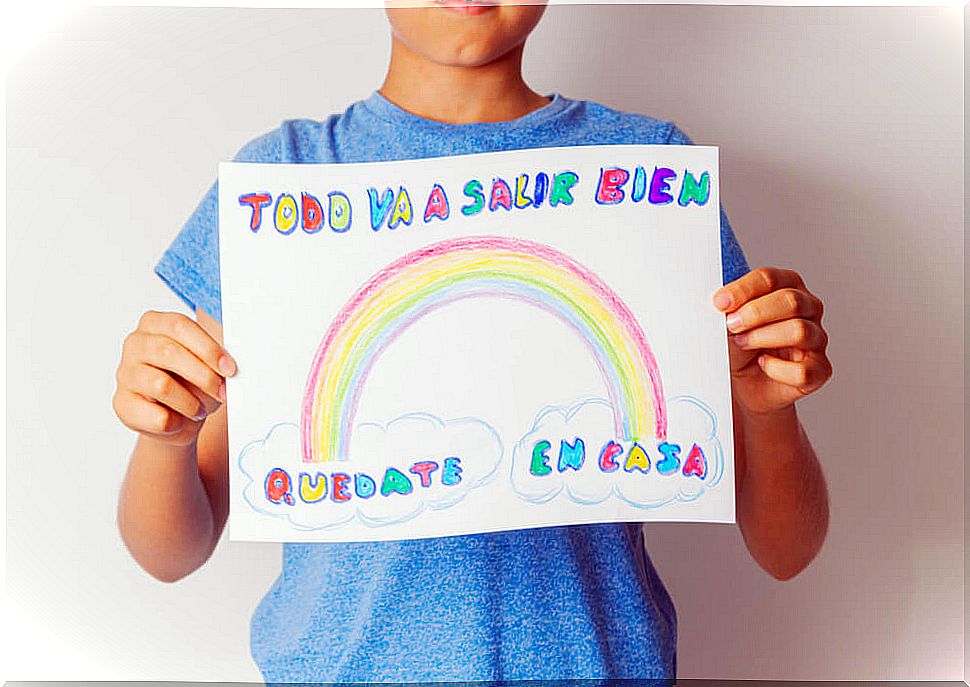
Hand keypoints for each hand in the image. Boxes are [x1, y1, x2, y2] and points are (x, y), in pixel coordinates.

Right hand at [113, 311, 236, 445]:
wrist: (175, 417)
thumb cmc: (192, 383)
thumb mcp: (207, 365)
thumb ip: (214, 359)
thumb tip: (227, 366)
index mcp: (155, 323)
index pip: (179, 326)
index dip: (208, 348)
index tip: (229, 368)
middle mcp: (135, 343)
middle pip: (168, 352)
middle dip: (203, 375)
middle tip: (221, 391)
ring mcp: (125, 373)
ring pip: (161, 385)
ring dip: (190, 402)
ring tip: (200, 410)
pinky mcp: (122, 403)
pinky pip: (156, 415)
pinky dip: (176, 422)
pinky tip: (179, 420)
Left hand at [713, 267, 831, 415]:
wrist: (746, 385)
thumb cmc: (741, 347)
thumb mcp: (729, 324)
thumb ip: (728, 309)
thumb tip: (720, 301)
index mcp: (787, 287)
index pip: (770, 278)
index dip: (743, 290)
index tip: (719, 303)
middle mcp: (808, 309)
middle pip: (791, 300)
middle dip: (755, 313)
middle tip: (730, 325)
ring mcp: (817, 339)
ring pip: (799, 331)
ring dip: (762, 337)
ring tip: (742, 343)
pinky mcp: (819, 370)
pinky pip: (803, 370)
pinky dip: (777, 369)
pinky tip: (763, 364)